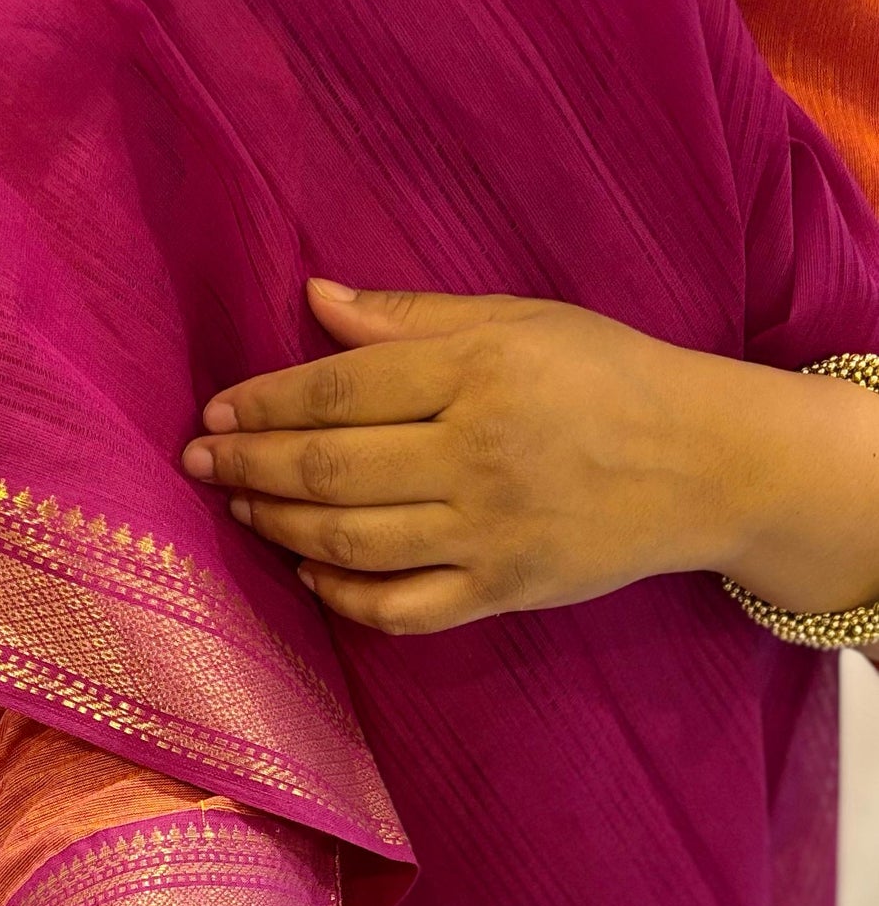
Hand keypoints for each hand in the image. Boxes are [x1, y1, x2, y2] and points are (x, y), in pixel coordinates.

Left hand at [182, 280, 739, 633]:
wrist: (705, 463)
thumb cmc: (607, 376)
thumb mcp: (518, 320)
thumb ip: (411, 317)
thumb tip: (313, 297)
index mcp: (479, 371)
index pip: (343, 389)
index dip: (266, 403)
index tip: (215, 413)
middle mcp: (476, 455)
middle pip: (332, 470)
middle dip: (252, 468)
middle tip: (200, 464)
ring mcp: (486, 533)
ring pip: (351, 542)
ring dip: (279, 528)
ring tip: (241, 510)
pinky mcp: (501, 592)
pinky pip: (398, 609)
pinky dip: (342, 596)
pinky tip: (309, 572)